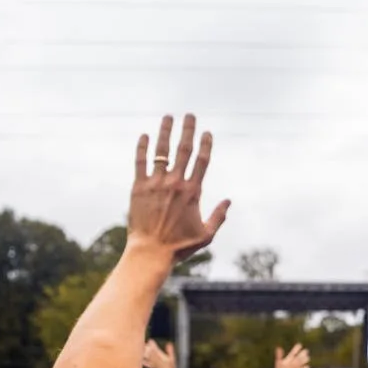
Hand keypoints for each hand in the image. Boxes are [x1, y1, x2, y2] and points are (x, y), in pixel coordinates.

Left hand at [127, 114, 230, 264]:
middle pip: (183, 149)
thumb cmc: (179, 246)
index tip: (207, 132)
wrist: (151, 252)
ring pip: (161, 151)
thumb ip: (219, 216)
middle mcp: (175, 183)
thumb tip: (229, 201)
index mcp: (193, 192)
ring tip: (168, 117)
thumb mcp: (206, 235)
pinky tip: (144, 136)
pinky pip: (141, 162)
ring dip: (165, 132)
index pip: (202, 161)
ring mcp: (156, 184)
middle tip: (189, 115)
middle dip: (188, 130)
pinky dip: (143, 148)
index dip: (206, 144)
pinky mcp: (139, 187)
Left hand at [142, 340, 177, 367]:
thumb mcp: (172, 359)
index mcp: (160, 356)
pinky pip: (144, 362)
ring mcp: (151, 363)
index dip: (152, 344)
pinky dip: (141, 359)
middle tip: (144, 343)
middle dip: (146, 347)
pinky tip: (138, 357)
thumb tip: (169, 343)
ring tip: (141, 348)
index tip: (150, 340)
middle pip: (148, 351)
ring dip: (143, 352)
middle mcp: (155, 359)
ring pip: (145, 356)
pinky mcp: (149, 367)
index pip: (154, 348)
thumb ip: (170, 351)